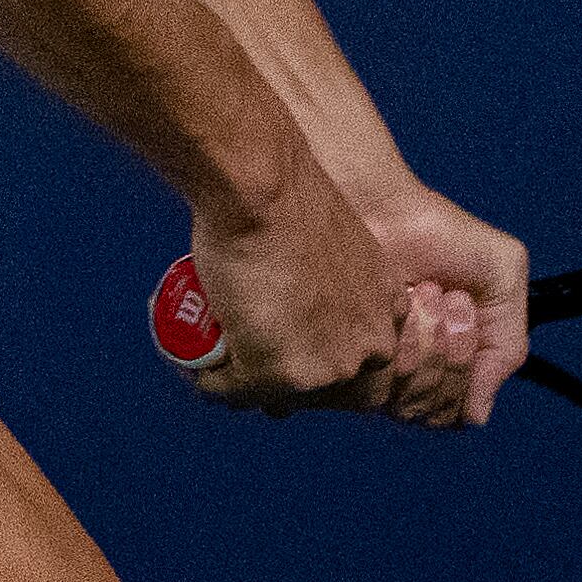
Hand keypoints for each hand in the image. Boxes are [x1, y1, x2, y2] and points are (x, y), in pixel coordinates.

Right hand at [186, 155, 399, 414]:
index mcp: (387, 313)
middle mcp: (365, 350)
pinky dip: (209, 382)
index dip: (316, 354)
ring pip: (273, 396)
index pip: (358, 360)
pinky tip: (193, 364)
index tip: (285, 335)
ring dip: (241, 383)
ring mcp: (321, 369)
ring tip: (213, 354)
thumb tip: (309, 285)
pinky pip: (230, 391)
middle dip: (282, 379)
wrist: (263, 185)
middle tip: (246, 346)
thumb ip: (338, 273)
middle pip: (317, 388)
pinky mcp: (274, 375)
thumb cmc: (291, 197)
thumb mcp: (335, 242)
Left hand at [359, 179, 528, 428]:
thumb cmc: (442, 235)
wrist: (388, 206)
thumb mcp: (503, 279)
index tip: (464, 307)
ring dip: (425, 343)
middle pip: (434, 413)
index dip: (467, 368)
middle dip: (450, 352)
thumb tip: (476, 414)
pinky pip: (376, 388)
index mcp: (447, 368)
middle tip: (445, 296)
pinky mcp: (343, 359)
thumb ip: (508, 348)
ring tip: (421, 291)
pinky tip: (396, 300)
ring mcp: (374, 371)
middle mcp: (408, 378)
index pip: (460, 413)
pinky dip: (397, 342)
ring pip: (406, 405)